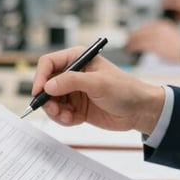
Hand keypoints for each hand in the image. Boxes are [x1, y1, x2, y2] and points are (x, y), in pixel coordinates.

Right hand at [32, 46, 164, 133]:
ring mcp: (74, 92)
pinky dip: (63, 119)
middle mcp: (72, 74)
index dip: (40, 77)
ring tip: (67, 117)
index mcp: (77, 59)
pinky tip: (73, 120)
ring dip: (55, 111)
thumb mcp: (98, 83)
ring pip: (51, 101)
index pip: (48, 63)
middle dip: (47, 99)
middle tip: (53, 109)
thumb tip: (48, 86)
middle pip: (46, 84)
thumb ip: (72, 82)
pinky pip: (60, 114)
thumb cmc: (125, 89)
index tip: (39, 92)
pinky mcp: (76, 107)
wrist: (140, 111)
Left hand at [126, 20, 179, 62]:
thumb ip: (160, 36)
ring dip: (130, 43)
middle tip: (128, 42)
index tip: (132, 36)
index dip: (137, 32)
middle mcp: (157, 28)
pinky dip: (132, 47)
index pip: (145, 27)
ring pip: (137, 38)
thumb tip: (150, 42)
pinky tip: (129, 50)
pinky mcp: (153, 44)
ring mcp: (154, 35)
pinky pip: (138, 45)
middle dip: (132, 37)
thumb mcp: (170, 36)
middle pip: (139, 31)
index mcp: (161, 24)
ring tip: (127, 47)